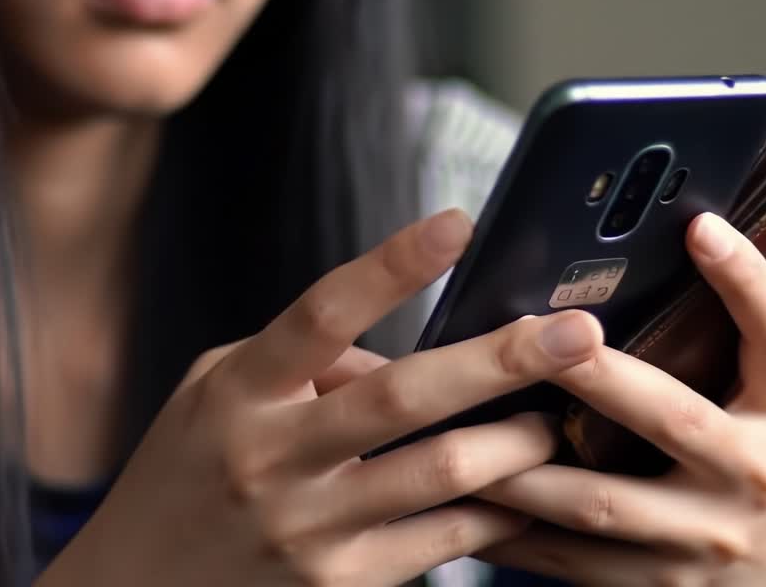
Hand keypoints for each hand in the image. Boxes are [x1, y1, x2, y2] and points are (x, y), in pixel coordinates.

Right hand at [36, 209, 601, 586]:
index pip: (321, 314)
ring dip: (517, 442)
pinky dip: (494, 512)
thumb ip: (303, 361)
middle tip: (579, 332)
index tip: (458, 223)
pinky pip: (441, 543)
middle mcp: (271, 458)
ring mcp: (307, 530)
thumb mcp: (216, 394)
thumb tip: (405, 347)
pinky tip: (525, 491)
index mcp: (239, 391)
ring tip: (557, 417)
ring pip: (440, 475)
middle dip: (500, 359)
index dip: (391, 265)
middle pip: (402, 397)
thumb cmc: (186, 473)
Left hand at [474, 213, 765, 586]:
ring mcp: (704, 537)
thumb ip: (748, 348)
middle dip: (595, 376)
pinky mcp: (658, 584)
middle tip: (527, 334)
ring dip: (522, 467)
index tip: (699, 225)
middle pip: (672, 416)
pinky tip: (461, 505)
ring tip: (455, 430)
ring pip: (600, 502)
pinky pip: (572, 560)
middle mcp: (750, 474)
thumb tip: (698, 241)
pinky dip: (513, 534)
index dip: (747, 278)